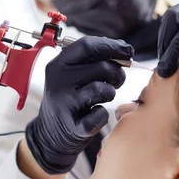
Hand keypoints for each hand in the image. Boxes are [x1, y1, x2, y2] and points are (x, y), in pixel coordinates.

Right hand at [25, 36, 132, 174]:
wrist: (50, 133)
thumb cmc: (70, 97)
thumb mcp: (71, 73)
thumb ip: (92, 60)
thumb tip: (125, 50)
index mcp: (58, 64)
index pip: (86, 46)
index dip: (112, 46)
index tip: (128, 51)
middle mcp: (58, 81)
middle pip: (101, 67)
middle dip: (117, 73)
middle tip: (117, 80)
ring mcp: (64, 104)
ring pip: (103, 89)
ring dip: (110, 92)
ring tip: (104, 96)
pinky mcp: (73, 126)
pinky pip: (101, 115)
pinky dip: (103, 114)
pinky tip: (94, 114)